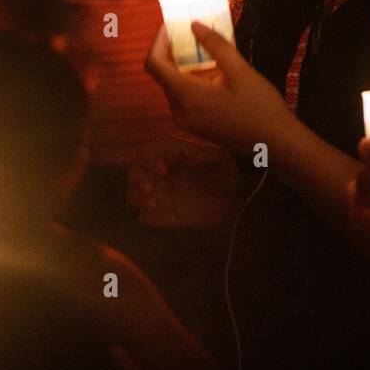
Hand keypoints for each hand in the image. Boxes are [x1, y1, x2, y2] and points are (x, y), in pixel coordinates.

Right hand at [127, 139, 241, 229]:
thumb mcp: (221, 160)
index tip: (164, 170)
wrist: (236, 201)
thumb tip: (188, 154)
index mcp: (171, 156)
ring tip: (155, 202)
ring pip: (133, 194)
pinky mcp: (164, 215)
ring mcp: (160, 195)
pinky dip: (149, 215)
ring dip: (138, 197)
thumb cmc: (227, 174)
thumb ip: (204, 155)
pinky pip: (145, 216)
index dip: (150, 160)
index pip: (147, 152)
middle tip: (151, 188)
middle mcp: (160, 174)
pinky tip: (164, 214)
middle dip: (137, 179)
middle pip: (133, 172)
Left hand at [145, 22, 292, 156]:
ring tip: (207, 48)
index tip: (172, 25)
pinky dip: (192, 79)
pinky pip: (184, 96)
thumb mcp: (241, 72)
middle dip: (174, 50)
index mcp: (187, 96)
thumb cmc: (260, 107)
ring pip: (174, 85)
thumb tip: (194, 25)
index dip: (159, 41)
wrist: (274, 143)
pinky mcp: (195, 125)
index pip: (155, 65)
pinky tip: (214, 71)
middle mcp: (179, 111)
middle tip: (192, 31)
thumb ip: (216, 46)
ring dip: (184, 64)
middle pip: (163, 74)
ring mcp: (186, 121)